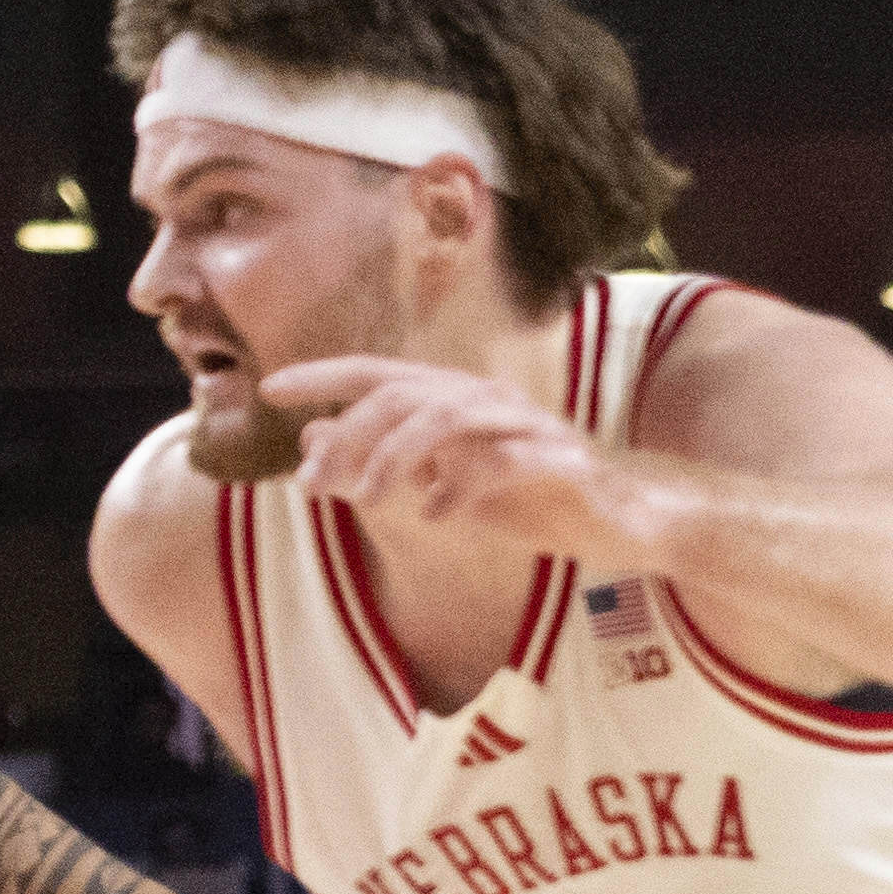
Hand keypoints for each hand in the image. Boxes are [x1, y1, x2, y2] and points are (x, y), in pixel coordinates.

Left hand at [254, 356, 648, 572]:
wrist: (624, 521)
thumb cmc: (529, 497)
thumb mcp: (441, 481)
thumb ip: (380, 458)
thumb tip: (311, 437)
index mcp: (458, 397)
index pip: (380, 372)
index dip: (325, 375)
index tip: (269, 387)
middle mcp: (489, 399)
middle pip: (404, 394)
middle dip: (349, 436)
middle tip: (312, 484)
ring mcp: (528, 426)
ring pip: (447, 417)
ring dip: (394, 458)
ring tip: (364, 500)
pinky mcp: (561, 462)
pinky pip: (501, 464)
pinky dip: (458, 489)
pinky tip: (434, 517)